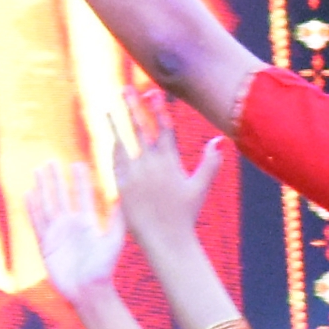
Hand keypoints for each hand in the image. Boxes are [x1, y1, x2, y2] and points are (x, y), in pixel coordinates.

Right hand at [27, 157, 124, 302]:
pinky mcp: (46, 244)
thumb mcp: (114, 241)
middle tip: (51, 160)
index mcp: (88, 222)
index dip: (80, 179)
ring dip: (42, 188)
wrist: (88, 291)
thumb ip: (117, 219)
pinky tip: (28, 194)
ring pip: (47, 205)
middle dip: (56, 178)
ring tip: (38, 170)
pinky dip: (32, 208)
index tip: (77, 162)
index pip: (83, 195)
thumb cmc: (104, 269)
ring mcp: (57, 233)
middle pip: (61, 196)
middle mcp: (71, 225)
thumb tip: (124, 198)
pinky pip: (37, 222)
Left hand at [109, 87, 220, 251]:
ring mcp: (135, 175)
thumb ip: (210, 162)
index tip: (151, 92)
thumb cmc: (185, 214)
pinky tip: (109, 137)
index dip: (158, 109)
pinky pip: (116, 162)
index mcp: (170, 163)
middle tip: (125, 89)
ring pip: (123, 143)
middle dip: (133, 107)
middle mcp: (152, 165)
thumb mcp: (200, 187)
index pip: (164, 128)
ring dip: (117, 124)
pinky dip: (112, 148)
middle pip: (141, 129)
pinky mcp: (122, 187)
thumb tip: (219, 139)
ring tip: (109, 108)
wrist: (166, 240)